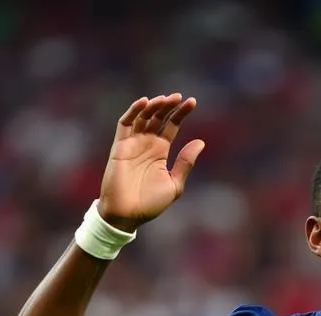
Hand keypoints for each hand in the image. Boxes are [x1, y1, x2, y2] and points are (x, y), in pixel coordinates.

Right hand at [97, 94, 205, 231]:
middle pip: (158, 117)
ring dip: (153, 106)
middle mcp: (147, 144)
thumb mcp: (174, 184)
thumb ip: (185, 163)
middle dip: (168, 106)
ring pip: (143, 117)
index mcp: (161, 151)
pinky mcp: (120, 146)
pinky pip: (125, 124)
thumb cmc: (151, 204)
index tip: (192, 102)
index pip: (172, 126)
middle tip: (178, 97)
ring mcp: (133, 143)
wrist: (127, 214)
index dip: (181, 113)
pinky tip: (145, 103)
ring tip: (165, 99)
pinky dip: (134, 111)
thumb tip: (200, 142)